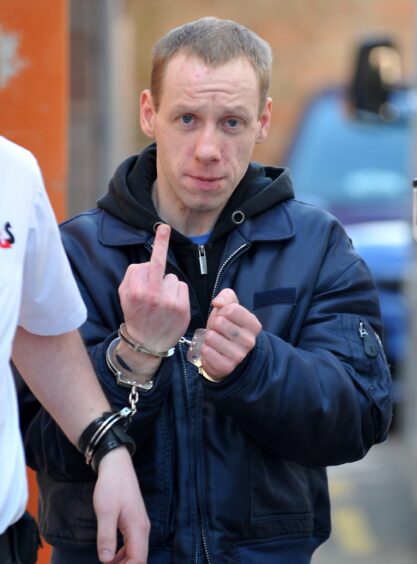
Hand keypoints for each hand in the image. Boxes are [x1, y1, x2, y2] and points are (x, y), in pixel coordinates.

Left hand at [93, 447, 149, 562]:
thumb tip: (106, 561)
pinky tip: (111, 556)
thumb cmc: (111, 486)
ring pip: (137, 551)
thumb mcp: (105, 512)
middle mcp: (143, 528)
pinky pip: (133, 543)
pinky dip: (124, 554)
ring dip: (124, 562)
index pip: (138, 559)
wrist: (116, 465)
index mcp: (138, 528)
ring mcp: (140, 523)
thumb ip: (106, 537)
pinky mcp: (134, 520)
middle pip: (140, 558)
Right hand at [118, 224, 189, 351]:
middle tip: (164, 228)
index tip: (158, 232)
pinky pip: (181, 286)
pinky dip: (177, 292)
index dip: (145, 265)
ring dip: (167, 285)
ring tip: (161, 302)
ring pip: (171, 277)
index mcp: (135, 291)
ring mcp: (168, 301)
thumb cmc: (136, 315)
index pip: (143, 265)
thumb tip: (146, 261)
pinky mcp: (182, 307)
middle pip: (158, 263)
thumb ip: (132, 277)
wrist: (147, 344)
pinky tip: (171, 305)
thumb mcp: (124, 297)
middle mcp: (151, 295)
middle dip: (161, 242)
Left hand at [201, 289, 261, 380]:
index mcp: (254, 325)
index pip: (231, 309)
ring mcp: (239, 356)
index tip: (224, 318)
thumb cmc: (227, 327)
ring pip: (211, 337)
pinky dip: (205, 349)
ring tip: (215, 341)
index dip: (222, 311)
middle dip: (214, 325)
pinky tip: (212, 351)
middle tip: (219, 331)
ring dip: (209, 337)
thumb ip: (226, 297)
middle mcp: (250, 341)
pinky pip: (206, 351)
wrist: (224, 354)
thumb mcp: (229, 308)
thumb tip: (218, 303)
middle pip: (220, 322)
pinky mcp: (227, 366)